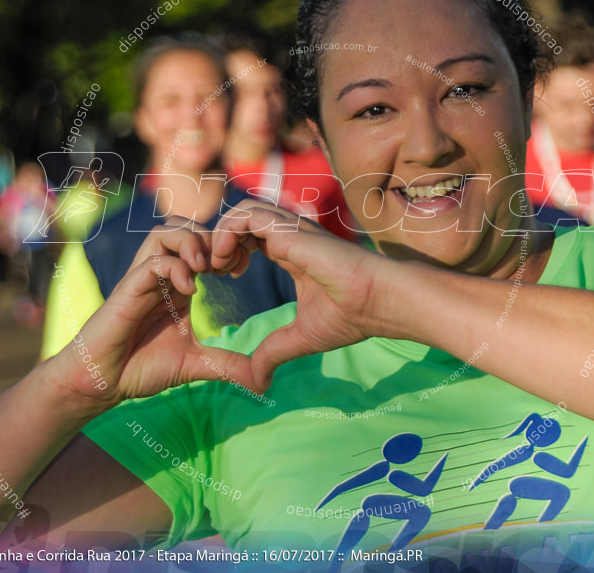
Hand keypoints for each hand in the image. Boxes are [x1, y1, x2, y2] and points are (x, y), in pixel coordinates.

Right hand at [48, 218, 258, 407]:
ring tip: (207, 269)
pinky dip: (174, 267)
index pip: (201, 241)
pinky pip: (151, 262)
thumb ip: (228, 365)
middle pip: (184, 225)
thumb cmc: (141, 367)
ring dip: (191, 242)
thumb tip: (263, 382)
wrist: (101, 382)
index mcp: (178, 284)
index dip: (225, 246)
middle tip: (227, 266)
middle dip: (211, 237)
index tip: (239, 270)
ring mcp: (142, 279)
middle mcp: (160, 275)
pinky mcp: (126, 290)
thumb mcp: (196, 364)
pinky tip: (190, 290)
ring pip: (165, 232)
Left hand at [210, 199, 390, 389]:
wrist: (378, 302)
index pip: (251, 235)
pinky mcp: (289, 230)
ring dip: (220, 234)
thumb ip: (273, 353)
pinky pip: (246, 215)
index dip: (231, 250)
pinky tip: (226, 262)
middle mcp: (289, 235)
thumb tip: (256, 383)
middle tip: (215, 270)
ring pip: (240, 211)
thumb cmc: (352, 316)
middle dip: (220, 240)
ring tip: (218, 265)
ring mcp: (289, 229)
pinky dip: (227, 234)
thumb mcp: (301, 338)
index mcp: (292, 252)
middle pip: (242, 219)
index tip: (227, 277)